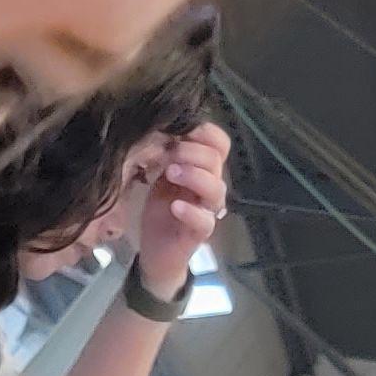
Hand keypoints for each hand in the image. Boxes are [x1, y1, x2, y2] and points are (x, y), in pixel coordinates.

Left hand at [130, 121, 231, 296]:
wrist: (156, 251)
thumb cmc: (161, 209)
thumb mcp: (160, 175)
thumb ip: (166, 154)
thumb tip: (161, 125)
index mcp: (203, 168)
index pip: (219, 142)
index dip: (205, 132)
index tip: (180, 129)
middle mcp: (211, 185)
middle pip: (216, 160)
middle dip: (191, 151)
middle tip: (167, 152)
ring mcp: (208, 210)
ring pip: (216, 188)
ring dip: (194, 176)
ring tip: (171, 173)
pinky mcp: (200, 233)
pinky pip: (205, 221)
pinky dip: (191, 211)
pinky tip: (175, 206)